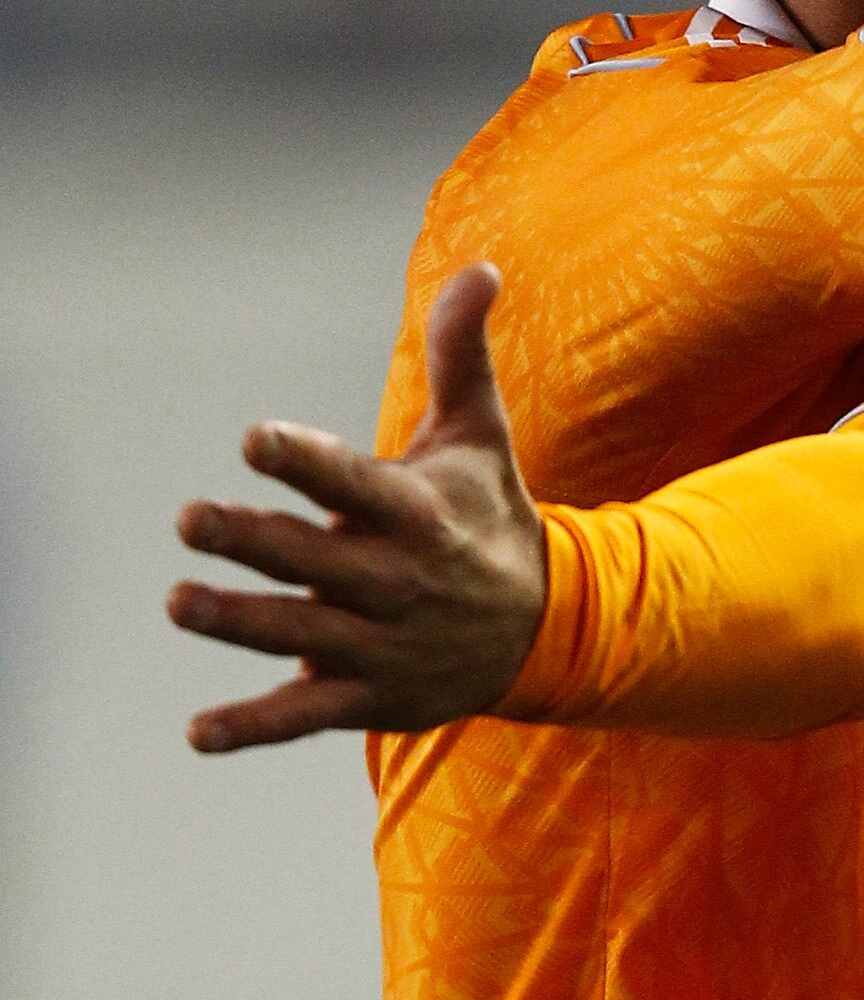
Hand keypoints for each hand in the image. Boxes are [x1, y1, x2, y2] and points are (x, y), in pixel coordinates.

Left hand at [170, 264, 548, 750]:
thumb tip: (482, 267)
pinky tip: (201, 731)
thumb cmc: (490, 513)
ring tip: (181, 603)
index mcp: (419, 512)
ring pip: (303, 635)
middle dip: (255, 541)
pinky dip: (256, 727)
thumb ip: (460, 353)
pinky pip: (307, 716)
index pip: (355, 482)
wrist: (547, 627)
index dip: (306, 462)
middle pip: (318, 559)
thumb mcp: (479, 433)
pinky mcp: (371, 696)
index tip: (255, 439)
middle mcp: (399, 580)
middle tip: (191, 519)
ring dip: (241, 623)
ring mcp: (383, 645)